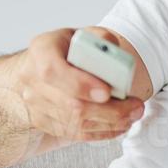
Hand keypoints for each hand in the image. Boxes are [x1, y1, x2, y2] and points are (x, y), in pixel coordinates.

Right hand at [14, 27, 144, 144]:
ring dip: (110, 123)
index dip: (80, 84)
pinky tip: (120, 125)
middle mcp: (32, 79)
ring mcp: (35, 104)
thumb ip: (101, 40)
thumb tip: (114, 53)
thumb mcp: (84, 34)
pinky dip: (102, 132)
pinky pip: (75, 133)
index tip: (107, 92)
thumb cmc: (67, 49)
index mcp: (41, 51)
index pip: (53, 71)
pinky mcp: (43, 122)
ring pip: (75, 122)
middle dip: (109, 110)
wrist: (43, 65)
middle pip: (70, 103)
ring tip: (133, 115)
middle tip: (136, 107)